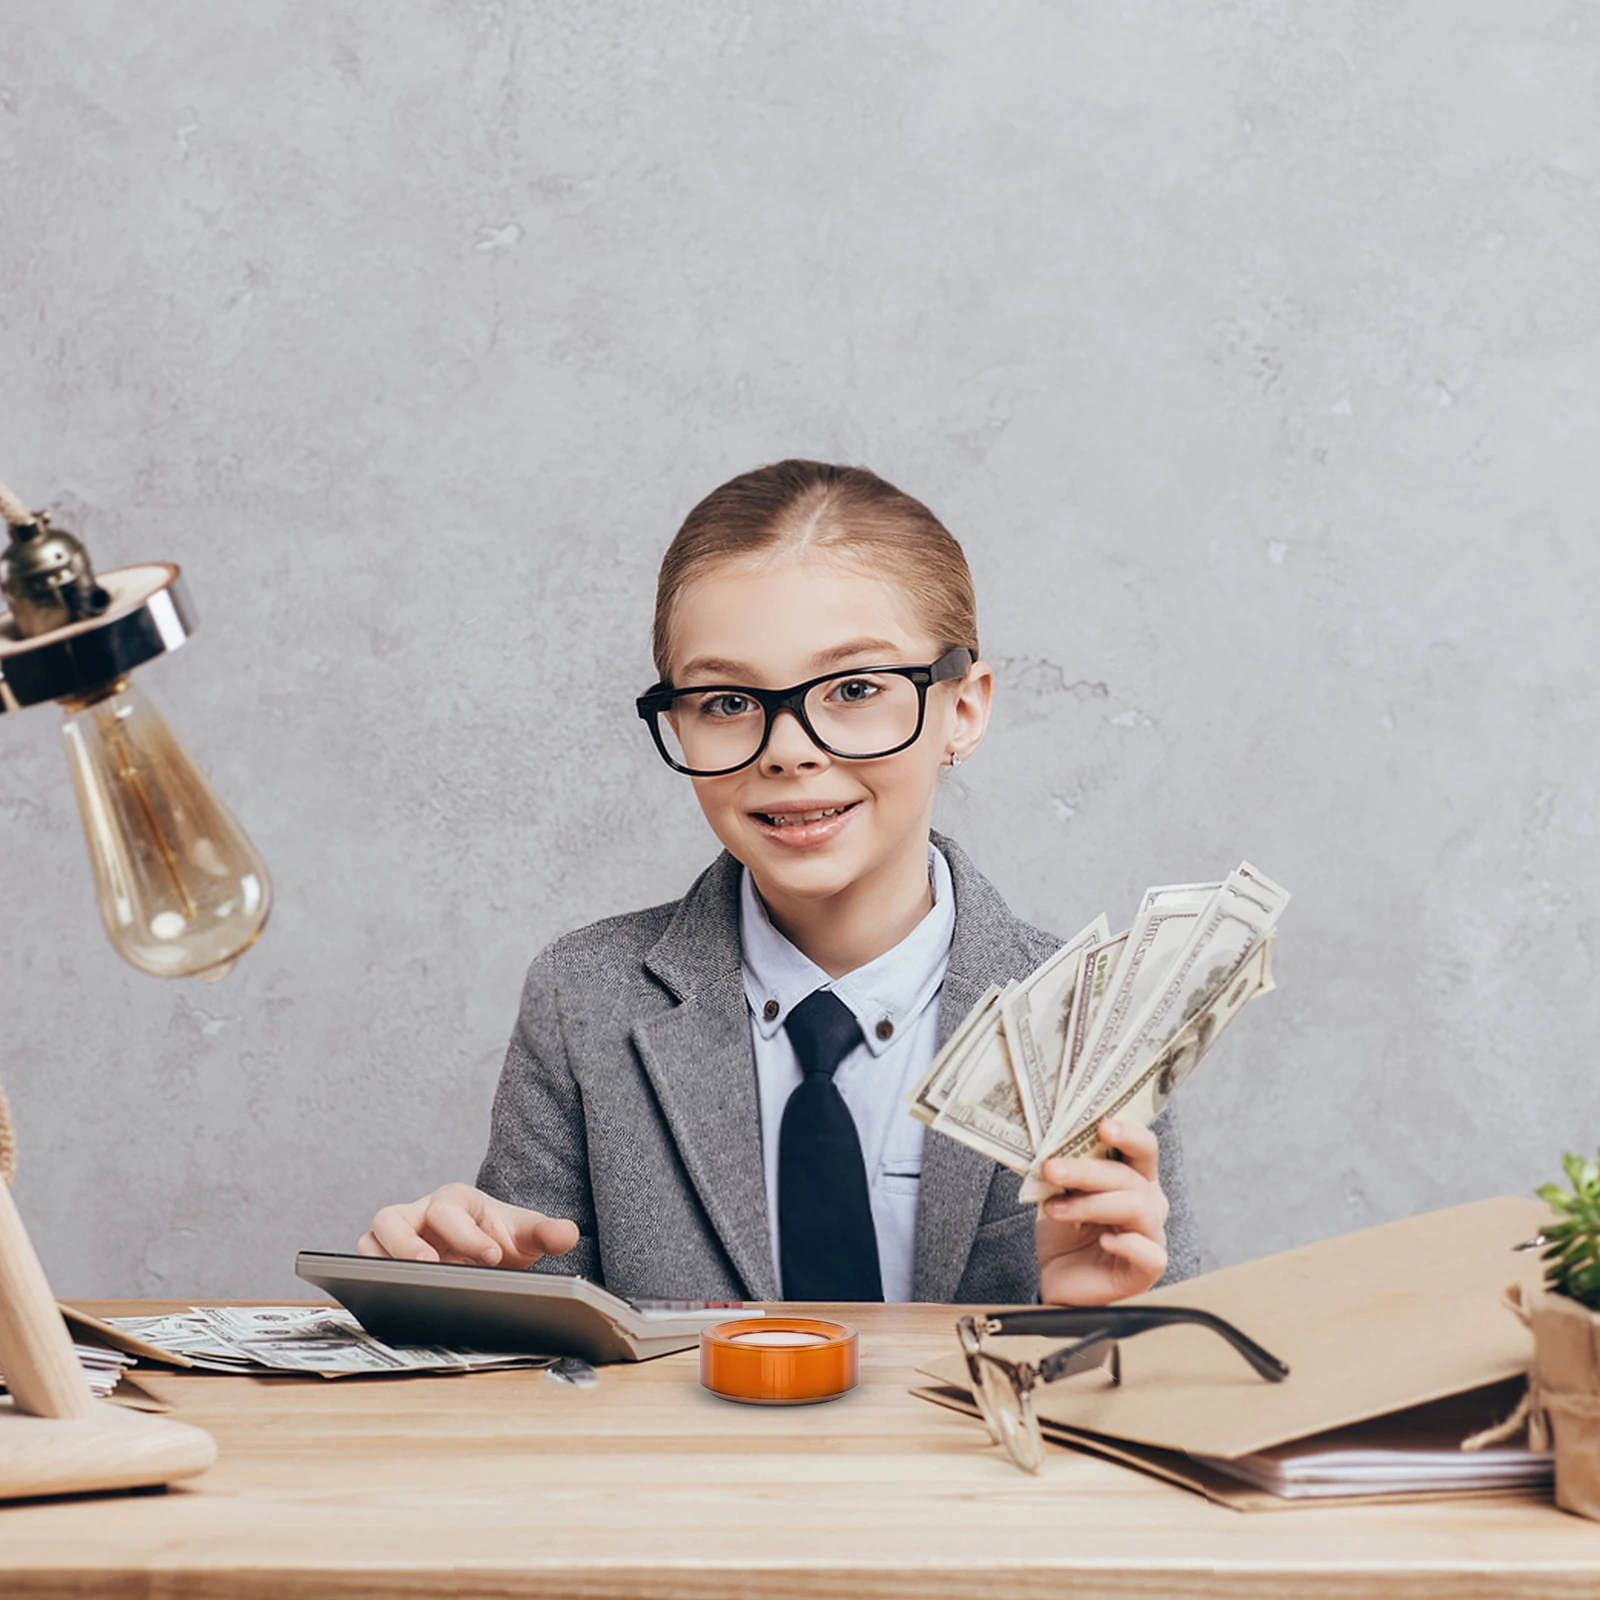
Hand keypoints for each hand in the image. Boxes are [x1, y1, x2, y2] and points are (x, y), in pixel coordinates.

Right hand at [358, 1183, 579, 1268]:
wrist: (485, 1254)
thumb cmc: (499, 1240)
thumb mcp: (525, 1235)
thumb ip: (546, 1232)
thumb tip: (567, 1233)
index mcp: (454, 1201)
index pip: (449, 1210)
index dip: (468, 1235)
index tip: (492, 1257)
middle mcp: (418, 1214)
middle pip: (392, 1217)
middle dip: (407, 1244)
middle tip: (432, 1269)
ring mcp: (396, 1238)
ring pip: (369, 1239)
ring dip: (381, 1262)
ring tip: (405, 1286)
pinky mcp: (382, 1262)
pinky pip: (362, 1265)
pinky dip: (368, 1279)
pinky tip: (389, 1300)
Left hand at [1034, 1120, 1168, 1305]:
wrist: (1058, 1280)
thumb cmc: (1066, 1234)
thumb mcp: (1059, 1195)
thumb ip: (1064, 1172)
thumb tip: (1050, 1147)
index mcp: (1132, 1178)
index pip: (1143, 1148)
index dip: (1129, 1134)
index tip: (1102, 1127)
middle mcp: (1148, 1203)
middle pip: (1130, 1177)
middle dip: (1087, 1170)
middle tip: (1052, 1169)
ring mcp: (1151, 1235)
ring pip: (1136, 1208)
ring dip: (1090, 1204)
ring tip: (1055, 1208)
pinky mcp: (1148, 1269)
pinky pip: (1149, 1253)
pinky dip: (1127, 1243)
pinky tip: (1104, 1239)